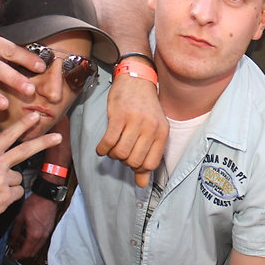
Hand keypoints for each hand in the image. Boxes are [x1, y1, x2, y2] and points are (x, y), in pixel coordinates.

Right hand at [0, 112, 61, 233]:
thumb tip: (6, 156)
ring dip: (9, 186)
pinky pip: (17, 193)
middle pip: (25, 151)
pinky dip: (9, 198)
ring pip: (18, 179)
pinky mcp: (6, 197)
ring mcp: (1, 181)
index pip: (7, 136)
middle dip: (43, 142)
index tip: (35, 117)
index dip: (23, 125)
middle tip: (58, 137)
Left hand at [8, 193, 56, 258]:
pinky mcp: (49, 230)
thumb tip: (11, 240)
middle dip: (22, 253)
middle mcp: (42, 236)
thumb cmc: (35, 204)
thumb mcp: (20, 218)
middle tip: (14, 249)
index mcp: (34, 234)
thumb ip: (15, 232)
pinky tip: (28, 234)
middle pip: (32, 252)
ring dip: (28, 247)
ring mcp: (47, 233)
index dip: (16, 255)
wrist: (46, 196)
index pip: (25, 252)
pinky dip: (34, 241)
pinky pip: (41, 241)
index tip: (11, 255)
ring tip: (20, 240)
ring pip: (37, 247)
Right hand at [96, 73, 168, 187]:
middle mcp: (150, 128)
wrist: (137, 79)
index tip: (132, 162)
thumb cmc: (145, 107)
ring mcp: (135, 122)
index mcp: (162, 133)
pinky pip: (108, 142)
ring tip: (112, 148)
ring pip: (120, 153)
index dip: (138, 168)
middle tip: (121, 153)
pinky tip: (102, 147)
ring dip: (113, 155)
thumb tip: (142, 185)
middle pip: (133, 161)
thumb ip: (148, 157)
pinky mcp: (119, 116)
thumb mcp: (152, 130)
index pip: (150, 164)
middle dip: (124, 162)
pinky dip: (102, 149)